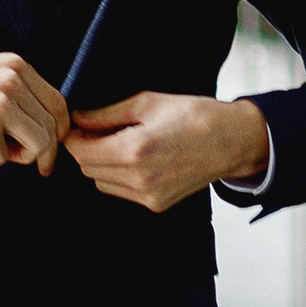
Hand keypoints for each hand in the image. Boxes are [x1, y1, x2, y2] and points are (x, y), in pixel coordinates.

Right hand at [0, 51, 67, 173]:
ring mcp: (1, 103)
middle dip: (45, 151)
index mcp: (16, 66)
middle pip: (53, 125)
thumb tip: (48, 130)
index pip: (57, 102)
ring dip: (21, 157)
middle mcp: (13, 80)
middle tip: (28, 163)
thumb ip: (18, 95)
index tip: (49, 149)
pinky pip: (5, 157)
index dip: (58, 130)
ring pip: (39, 142)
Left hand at [64, 91, 268, 213]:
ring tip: (122, 143)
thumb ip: (107, 114)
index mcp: (134, 150)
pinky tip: (138, 159)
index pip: (80, 152)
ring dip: (102, 164)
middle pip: (88, 168)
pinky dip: (119, 176)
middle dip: (87, 149)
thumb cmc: (194, 115)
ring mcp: (147, 195)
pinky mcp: (156, 204)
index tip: (80, 124)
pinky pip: (121, 192)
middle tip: (99, 130)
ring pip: (101, 182)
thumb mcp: (148, 102)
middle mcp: (138, 178)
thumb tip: (78, 118)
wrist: (232, 141)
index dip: (73, 136)